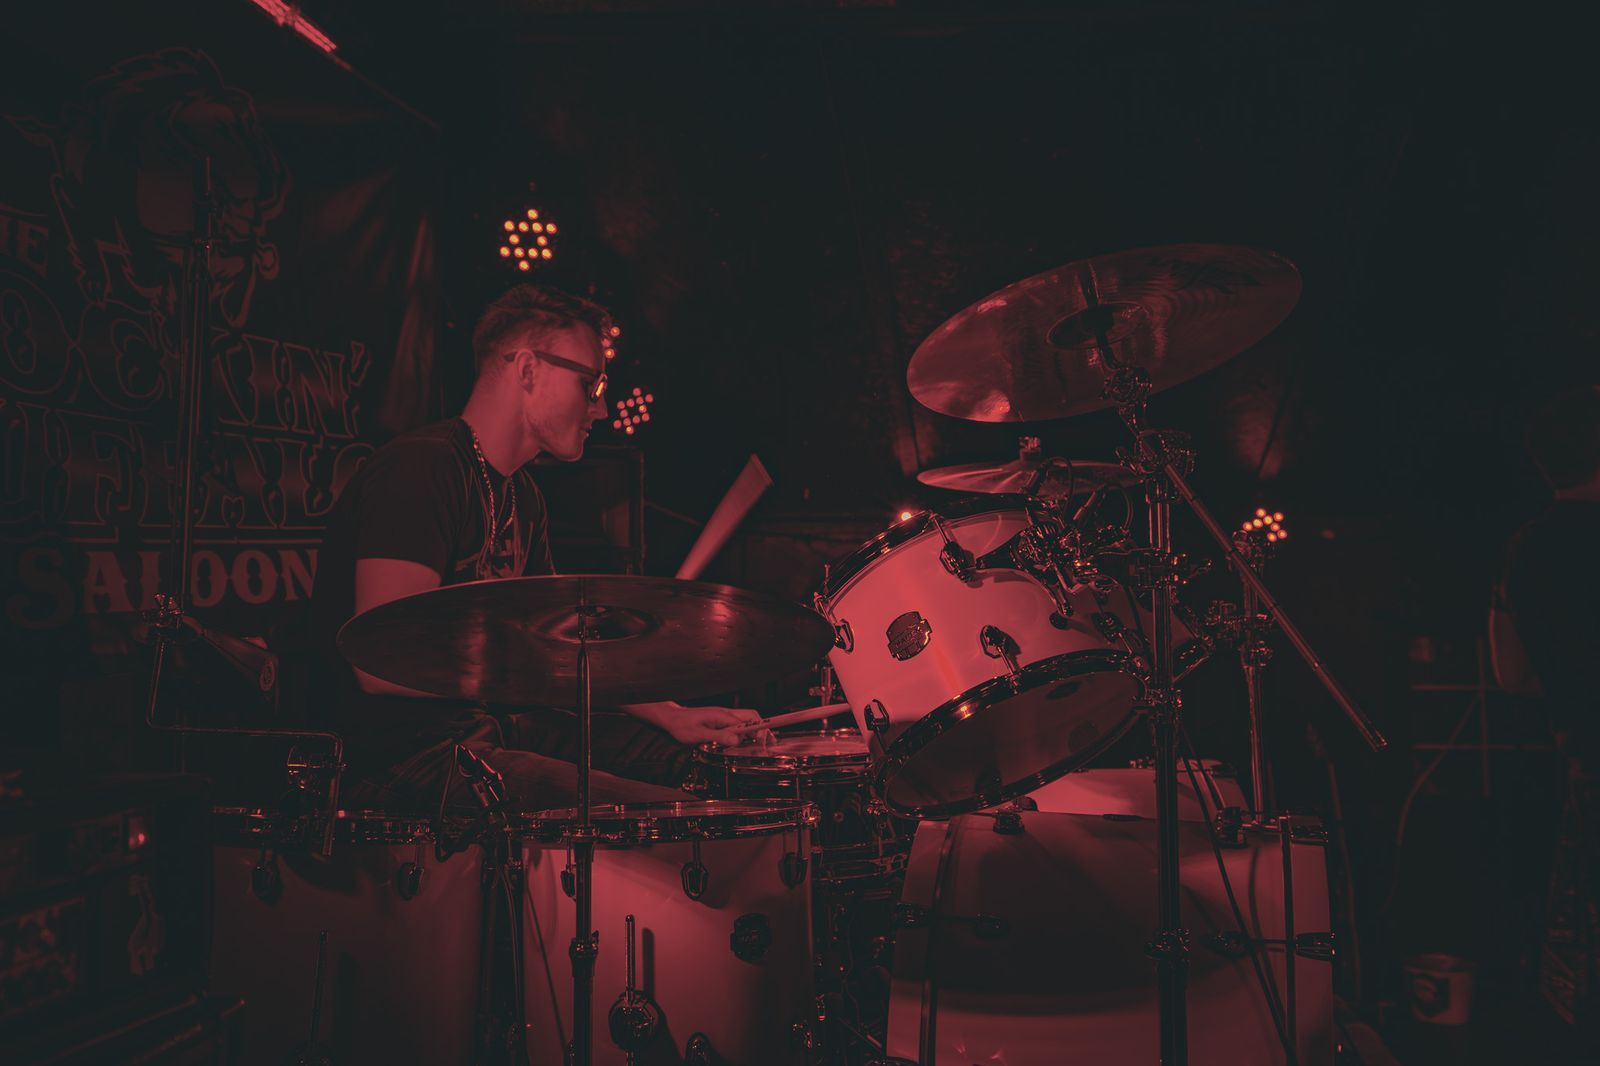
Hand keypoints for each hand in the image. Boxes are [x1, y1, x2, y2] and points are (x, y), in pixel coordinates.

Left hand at [654, 705, 768, 747]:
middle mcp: (725, 714)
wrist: (671, 720)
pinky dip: (745, 732)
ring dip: (755, 730)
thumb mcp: (699, 734)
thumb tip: (737, 740)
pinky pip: (737, 725)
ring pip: (746, 721)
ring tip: (762, 743)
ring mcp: (723, 717)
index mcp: (722, 715)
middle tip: (770, 742)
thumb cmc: (681, 726)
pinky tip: (745, 742)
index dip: (759, 730)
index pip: (748, 720)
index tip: (763, 741)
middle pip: (752, 717)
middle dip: (763, 728)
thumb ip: (719, 736)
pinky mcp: (719, 722)